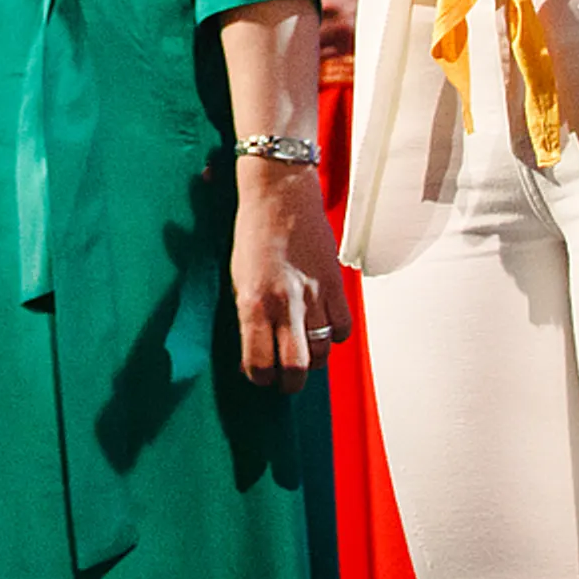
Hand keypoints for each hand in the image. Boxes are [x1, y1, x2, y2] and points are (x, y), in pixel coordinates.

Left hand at [230, 156, 350, 390]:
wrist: (280, 193)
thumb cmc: (252, 233)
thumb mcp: (236, 277)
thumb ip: (247, 316)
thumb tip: (254, 353)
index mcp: (252, 302)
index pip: (258, 363)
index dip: (259, 379)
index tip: (259, 376)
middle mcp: (285, 303)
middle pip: (296, 369)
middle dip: (290, 384)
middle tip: (285, 381)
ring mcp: (314, 295)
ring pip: (322, 353)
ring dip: (312, 360)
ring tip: (302, 351)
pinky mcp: (336, 284)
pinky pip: (342, 329)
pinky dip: (333, 336)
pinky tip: (321, 326)